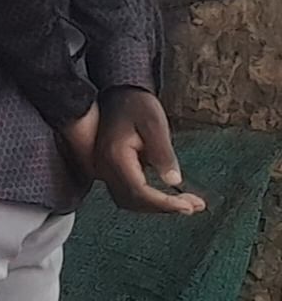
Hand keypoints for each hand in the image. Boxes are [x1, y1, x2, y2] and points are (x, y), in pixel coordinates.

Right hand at [91, 87, 207, 215]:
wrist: (120, 93)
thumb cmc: (138, 105)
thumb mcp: (155, 125)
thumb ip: (163, 154)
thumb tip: (174, 182)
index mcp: (115, 157)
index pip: (139, 191)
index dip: (164, 203)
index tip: (189, 206)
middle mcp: (105, 167)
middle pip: (133, 201)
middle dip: (164, 207)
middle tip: (195, 206)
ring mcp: (105, 169)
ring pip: (129, 200)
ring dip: (157, 205)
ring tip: (187, 203)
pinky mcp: (111, 169)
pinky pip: (128, 192)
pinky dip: (148, 198)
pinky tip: (169, 194)